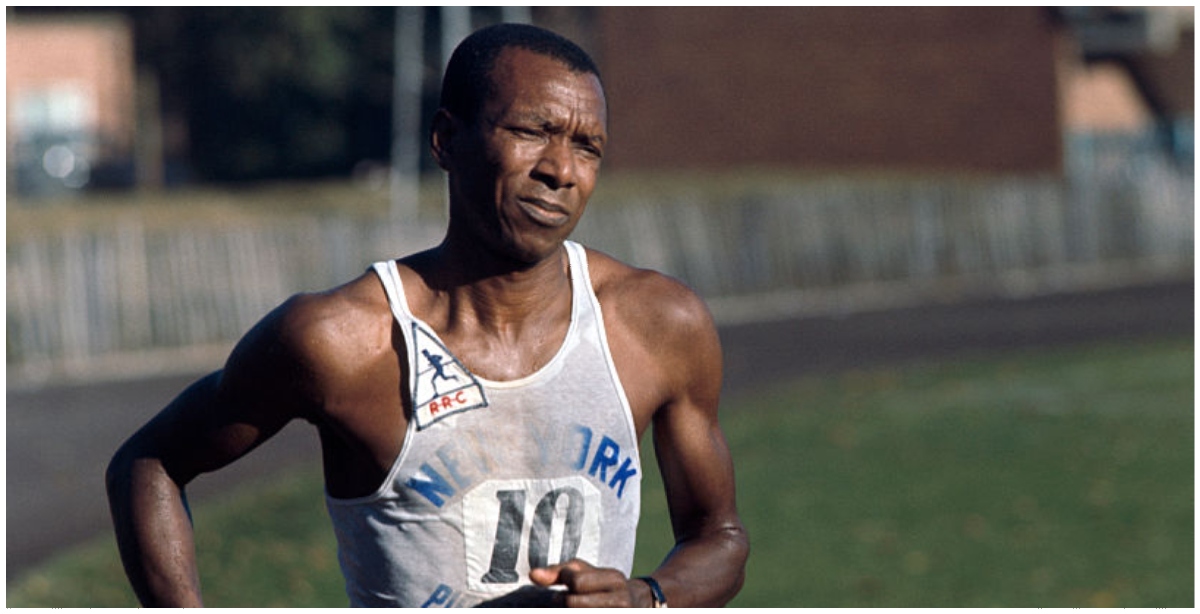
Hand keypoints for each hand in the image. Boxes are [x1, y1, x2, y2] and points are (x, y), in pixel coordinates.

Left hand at [529, 559, 644, 606]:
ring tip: (575, 606)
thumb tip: (532, 574)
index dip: (565, 581)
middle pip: (572, 604)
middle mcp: (621, 601)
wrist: (638, 604)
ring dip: (567, 611)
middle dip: (563, 601)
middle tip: (566, 599)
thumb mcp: (586, 572)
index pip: (576, 581)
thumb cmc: (602, 584)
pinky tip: (579, 611)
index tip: (568, 583)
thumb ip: (558, 572)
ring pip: (575, 613)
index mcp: (614, 579)